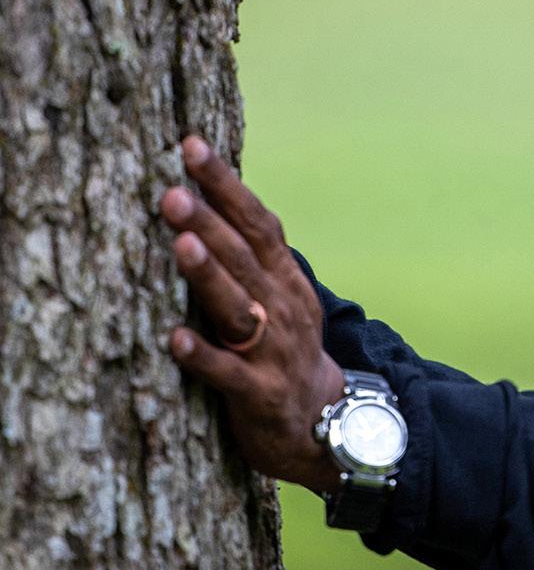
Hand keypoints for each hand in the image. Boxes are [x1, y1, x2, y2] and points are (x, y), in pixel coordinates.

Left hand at [160, 135, 345, 492]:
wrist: (325, 422)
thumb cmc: (284, 348)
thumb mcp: (279, 296)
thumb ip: (249, 256)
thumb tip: (206, 196)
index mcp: (284, 277)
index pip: (257, 219)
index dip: (226, 183)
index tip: (191, 147)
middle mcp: (281, 305)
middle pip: (242, 256)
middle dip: (208, 221)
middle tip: (172, 192)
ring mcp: (272, 349)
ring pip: (237, 307)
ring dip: (208, 275)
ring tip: (180, 245)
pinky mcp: (259, 393)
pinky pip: (227, 372)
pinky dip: (202, 355)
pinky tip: (173, 339)